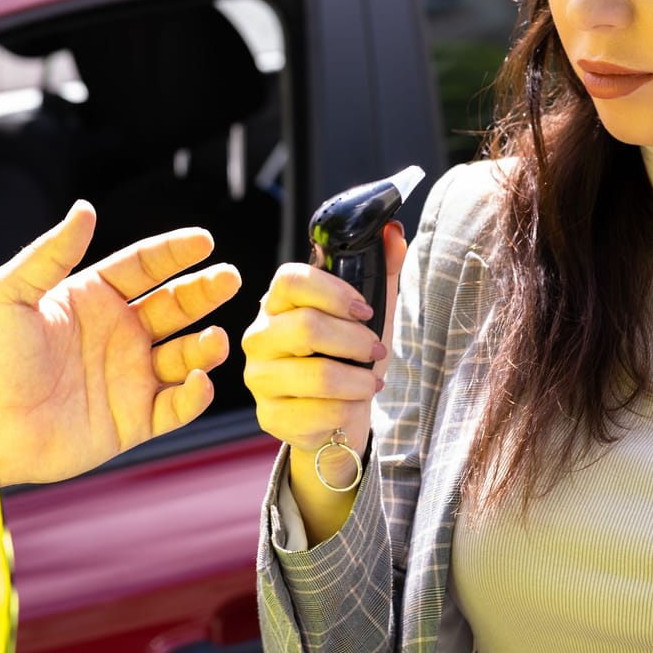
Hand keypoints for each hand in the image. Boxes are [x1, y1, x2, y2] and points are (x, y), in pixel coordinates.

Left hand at [0, 201, 241, 485]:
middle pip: (174, 305)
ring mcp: (127, 378)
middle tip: (230, 278)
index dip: (175, 252)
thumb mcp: (10, 293)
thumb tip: (85, 208)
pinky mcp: (132, 421)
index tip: (204, 241)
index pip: (143, 266)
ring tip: (214, 338)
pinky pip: (176, 407)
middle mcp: (116, 334)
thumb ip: (51, 252)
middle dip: (204, 291)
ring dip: (205, 345)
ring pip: (183, 355)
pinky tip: (199, 380)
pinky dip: (195, 395)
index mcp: (91, 298)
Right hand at [241, 222, 408, 458]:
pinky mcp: (268, 415)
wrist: (336, 418)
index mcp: (277, 303)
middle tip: (376, 351)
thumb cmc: (348, 360)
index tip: (365, 311)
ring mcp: (259, 377)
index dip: (333, 292)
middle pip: (307, 327)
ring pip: (317, 374)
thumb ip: (381, 272)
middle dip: (356, 341)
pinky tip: (350, 407)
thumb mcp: (369, 317)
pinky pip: (317, 412)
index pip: (290, 279)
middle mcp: (259, 336)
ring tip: (371, 382)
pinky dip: (346, 410)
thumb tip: (394, 233)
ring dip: (358, 381)